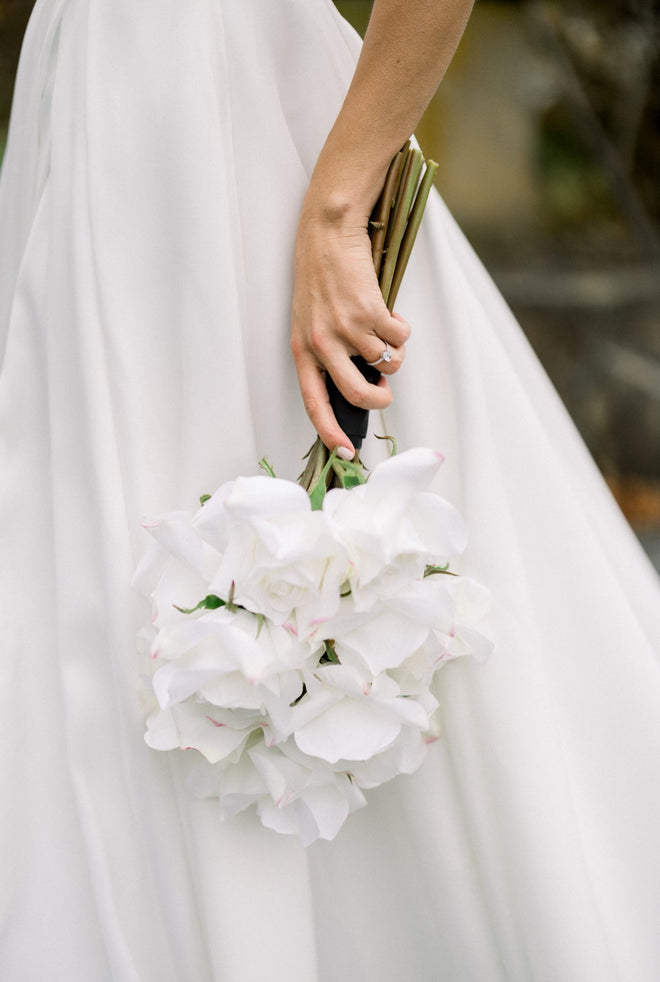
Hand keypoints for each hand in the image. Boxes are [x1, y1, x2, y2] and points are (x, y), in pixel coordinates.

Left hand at [290, 197, 410, 453]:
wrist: (328, 231)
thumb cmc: (321, 275)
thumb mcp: (311, 320)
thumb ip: (328, 353)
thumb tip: (361, 381)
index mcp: (302, 350)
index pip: (314, 402)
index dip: (330, 431)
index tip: (345, 453)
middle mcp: (322, 343)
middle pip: (359, 394)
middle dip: (381, 398)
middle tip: (385, 389)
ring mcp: (347, 328)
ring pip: (387, 363)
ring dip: (394, 352)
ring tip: (383, 330)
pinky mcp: (370, 311)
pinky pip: (400, 338)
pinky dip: (402, 329)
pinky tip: (389, 312)